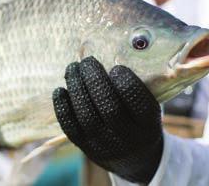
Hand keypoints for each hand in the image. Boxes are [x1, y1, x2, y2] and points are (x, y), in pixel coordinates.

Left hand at [52, 57, 162, 182]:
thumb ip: (135, 84)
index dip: (126, 82)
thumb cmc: (139, 118)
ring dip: (77, 88)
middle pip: (109, 108)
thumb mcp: (148, 104)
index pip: (138, 103)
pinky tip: (60, 90)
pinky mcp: (86, 148)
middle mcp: (127, 138)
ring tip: (73, 69)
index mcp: (148, 124)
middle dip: (95, 80)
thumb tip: (113, 50)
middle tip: (88, 61)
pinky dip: (62, 107)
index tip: (116, 67)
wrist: (134, 158)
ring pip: (87, 116)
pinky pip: (70, 128)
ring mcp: (105, 145)